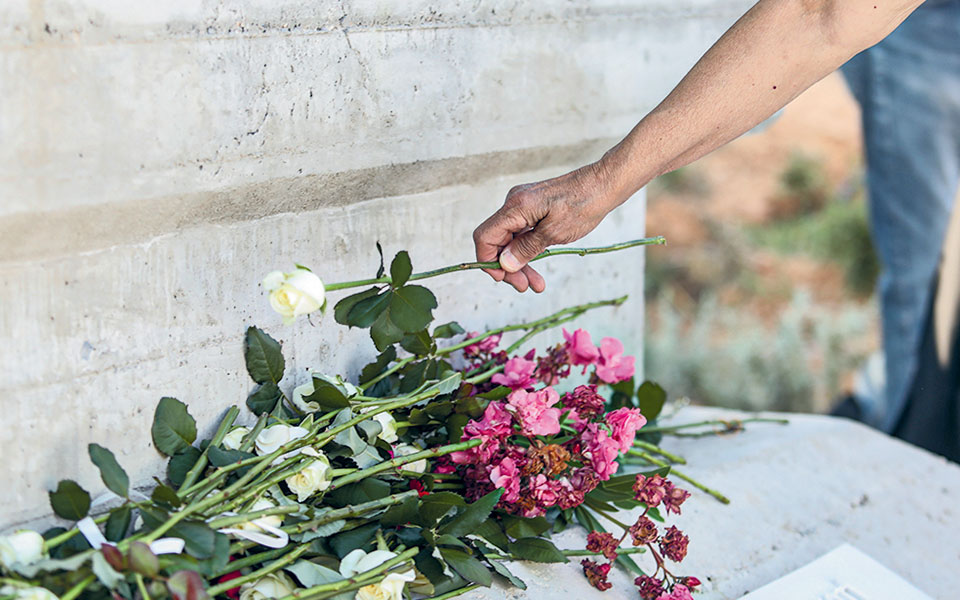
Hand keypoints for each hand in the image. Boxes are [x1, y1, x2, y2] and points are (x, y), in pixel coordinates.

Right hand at [472, 161, 620, 291]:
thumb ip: (527, 248)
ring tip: (536, 284)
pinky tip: (538, 265)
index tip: (503, 278)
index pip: (485, 237)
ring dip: (521, 262)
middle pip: (497, 241)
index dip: (488, 260)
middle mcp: (514, 203)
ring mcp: (522, 205)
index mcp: (515, 207)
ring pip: (511, 240)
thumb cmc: (583, 204)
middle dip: (509, 266)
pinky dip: (528, 250)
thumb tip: (505, 264)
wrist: (603, 184)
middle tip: (524, 287)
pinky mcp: (532, 209)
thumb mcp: (555, 232)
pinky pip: (522, 233)